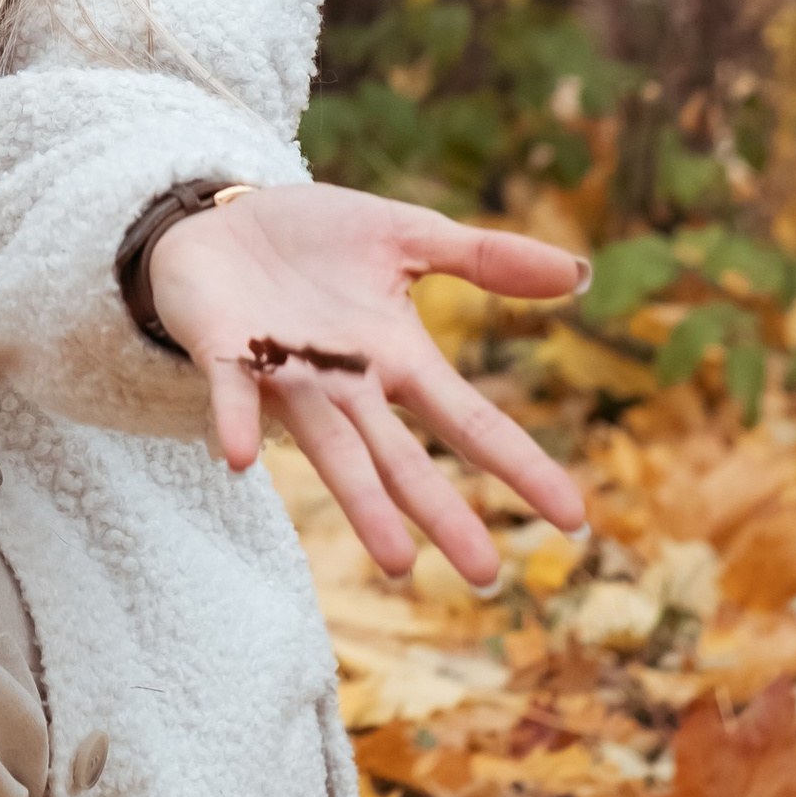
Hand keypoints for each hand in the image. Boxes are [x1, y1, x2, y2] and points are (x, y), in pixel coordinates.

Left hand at [146, 182, 586, 590]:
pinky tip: (238, 458)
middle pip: (400, 458)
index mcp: (393, 356)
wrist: (216, 219)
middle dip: (441, 513)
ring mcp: (283, 375)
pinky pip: (232, 393)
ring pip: (328, 448)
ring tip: (398, 564)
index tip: (574, 519)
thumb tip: (579, 272)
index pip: (468, 419)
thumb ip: (484, 258)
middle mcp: (344, 383)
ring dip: (360, 502)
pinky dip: (235, 422)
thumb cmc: (313, 238)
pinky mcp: (224, 352)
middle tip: (486, 577)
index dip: (519, 464)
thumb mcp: (406, 235)